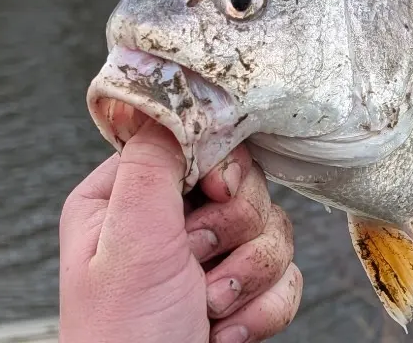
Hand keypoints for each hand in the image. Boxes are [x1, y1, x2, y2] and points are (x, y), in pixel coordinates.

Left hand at [60, 120, 301, 342]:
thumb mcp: (129, 242)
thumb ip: (154, 162)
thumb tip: (172, 95)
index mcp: (126, 196)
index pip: (197, 141)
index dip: (218, 168)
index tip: (213, 196)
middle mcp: (166, 222)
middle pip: (243, 184)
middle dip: (235, 233)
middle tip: (200, 267)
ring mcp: (207, 261)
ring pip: (273, 228)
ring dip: (249, 277)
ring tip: (210, 310)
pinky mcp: (241, 295)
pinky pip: (287, 276)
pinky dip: (263, 310)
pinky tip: (226, 334)